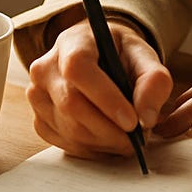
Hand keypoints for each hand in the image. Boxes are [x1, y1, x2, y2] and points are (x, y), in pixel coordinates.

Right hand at [27, 18, 172, 158]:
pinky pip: (65, 144)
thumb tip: (147, 118)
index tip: (132, 121)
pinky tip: (110, 139)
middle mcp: (46, 68)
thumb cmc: (120, 55)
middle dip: (110, 129)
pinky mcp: (39, 120)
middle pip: (72, 106)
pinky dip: (93, 149)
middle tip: (139, 138)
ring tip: (129, 138)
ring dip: (105, 142)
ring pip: (70, 130)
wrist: (98, 57)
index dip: (105, 98)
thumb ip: (153, 80)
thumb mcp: (143, 55)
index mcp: (71, 42)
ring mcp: (37, 96)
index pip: (78, 69)